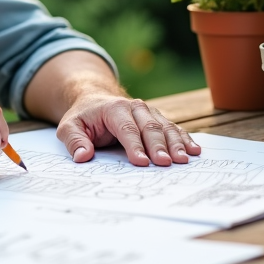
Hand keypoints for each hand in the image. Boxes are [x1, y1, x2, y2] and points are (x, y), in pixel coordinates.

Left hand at [55, 91, 200, 166]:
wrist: (94, 100)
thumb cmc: (83, 117)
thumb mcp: (69, 127)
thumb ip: (74, 141)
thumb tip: (82, 156)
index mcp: (114, 109)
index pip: (126, 128)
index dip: (134, 145)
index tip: (141, 162)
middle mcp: (135, 107)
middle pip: (149, 127)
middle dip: (159, 146)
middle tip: (166, 163)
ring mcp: (148, 112)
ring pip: (165, 127)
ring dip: (176, 143)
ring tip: (184, 159)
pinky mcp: (156, 119)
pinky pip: (173, 128)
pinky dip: (184, 139)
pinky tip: (194, 150)